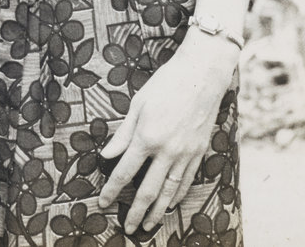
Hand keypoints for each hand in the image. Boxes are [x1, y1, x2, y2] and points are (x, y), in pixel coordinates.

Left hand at [98, 32, 237, 233]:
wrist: (201, 77)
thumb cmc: (165, 84)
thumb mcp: (137, 105)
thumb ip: (122, 134)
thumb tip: (106, 156)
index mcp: (146, 137)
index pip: (124, 171)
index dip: (112, 190)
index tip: (103, 203)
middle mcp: (166, 151)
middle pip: (147, 190)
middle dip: (136, 211)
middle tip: (127, 228)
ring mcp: (185, 154)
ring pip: (169, 192)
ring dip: (158, 211)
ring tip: (148, 225)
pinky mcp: (199, 153)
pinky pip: (186, 181)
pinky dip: (177, 196)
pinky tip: (171, 204)